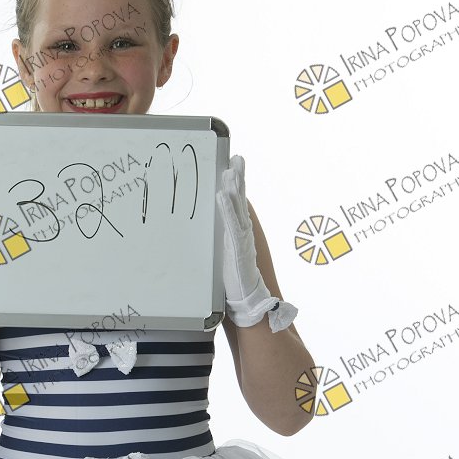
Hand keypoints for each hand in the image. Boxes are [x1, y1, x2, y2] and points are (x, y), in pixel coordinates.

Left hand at [215, 155, 297, 331]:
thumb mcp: (225, 255)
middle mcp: (243, 231)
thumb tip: (210, 232)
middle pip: (241, 199)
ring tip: (230, 170)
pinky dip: (226, 208)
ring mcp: (242, 238)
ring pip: (238, 208)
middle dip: (239, 178)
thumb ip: (222, 242)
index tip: (232, 164)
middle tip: (236, 158)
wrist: (247, 300)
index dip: (236, 184)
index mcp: (239, 231)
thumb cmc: (233, 280)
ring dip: (233, 188)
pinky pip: (231, 223)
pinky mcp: (237, 247)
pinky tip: (221, 195)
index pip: (237, 203)